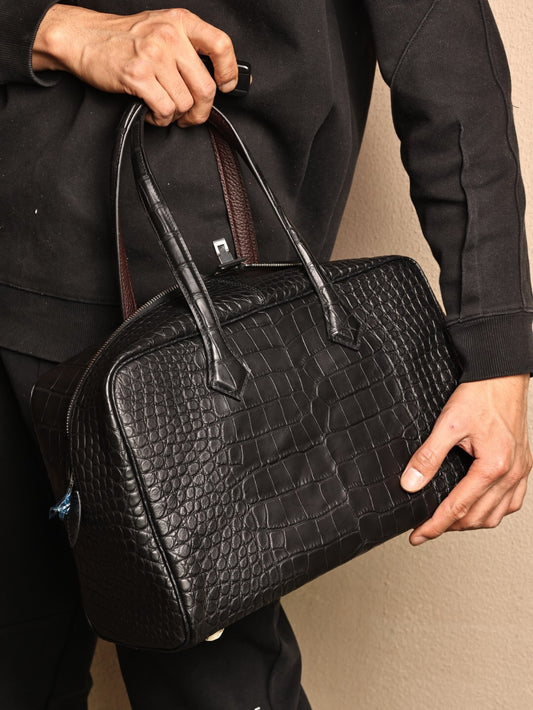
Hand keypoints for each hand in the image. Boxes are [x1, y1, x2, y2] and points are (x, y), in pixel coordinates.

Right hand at [32, 5, 237, 126]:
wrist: (83, 37)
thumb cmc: (123, 38)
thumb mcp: (161, 29)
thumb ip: (187, 48)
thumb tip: (217, 77)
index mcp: (180, 22)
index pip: (221, 45)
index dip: (229, 71)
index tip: (226, 86)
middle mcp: (169, 36)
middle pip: (205, 87)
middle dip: (202, 110)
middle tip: (192, 115)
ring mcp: (153, 55)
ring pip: (185, 103)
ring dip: (176, 115)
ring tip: (163, 108)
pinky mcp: (138, 76)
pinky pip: (165, 110)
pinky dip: (161, 119)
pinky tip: (151, 111)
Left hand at [400, 374, 531, 544]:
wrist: (502, 375)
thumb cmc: (479, 395)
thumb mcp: (447, 424)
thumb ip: (428, 457)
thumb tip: (410, 484)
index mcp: (493, 466)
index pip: (458, 508)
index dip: (435, 525)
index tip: (418, 535)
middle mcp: (512, 473)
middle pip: (478, 517)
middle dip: (450, 526)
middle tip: (426, 528)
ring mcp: (521, 471)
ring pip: (497, 515)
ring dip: (471, 522)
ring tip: (447, 521)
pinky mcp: (523, 465)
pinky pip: (512, 502)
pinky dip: (492, 511)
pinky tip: (478, 507)